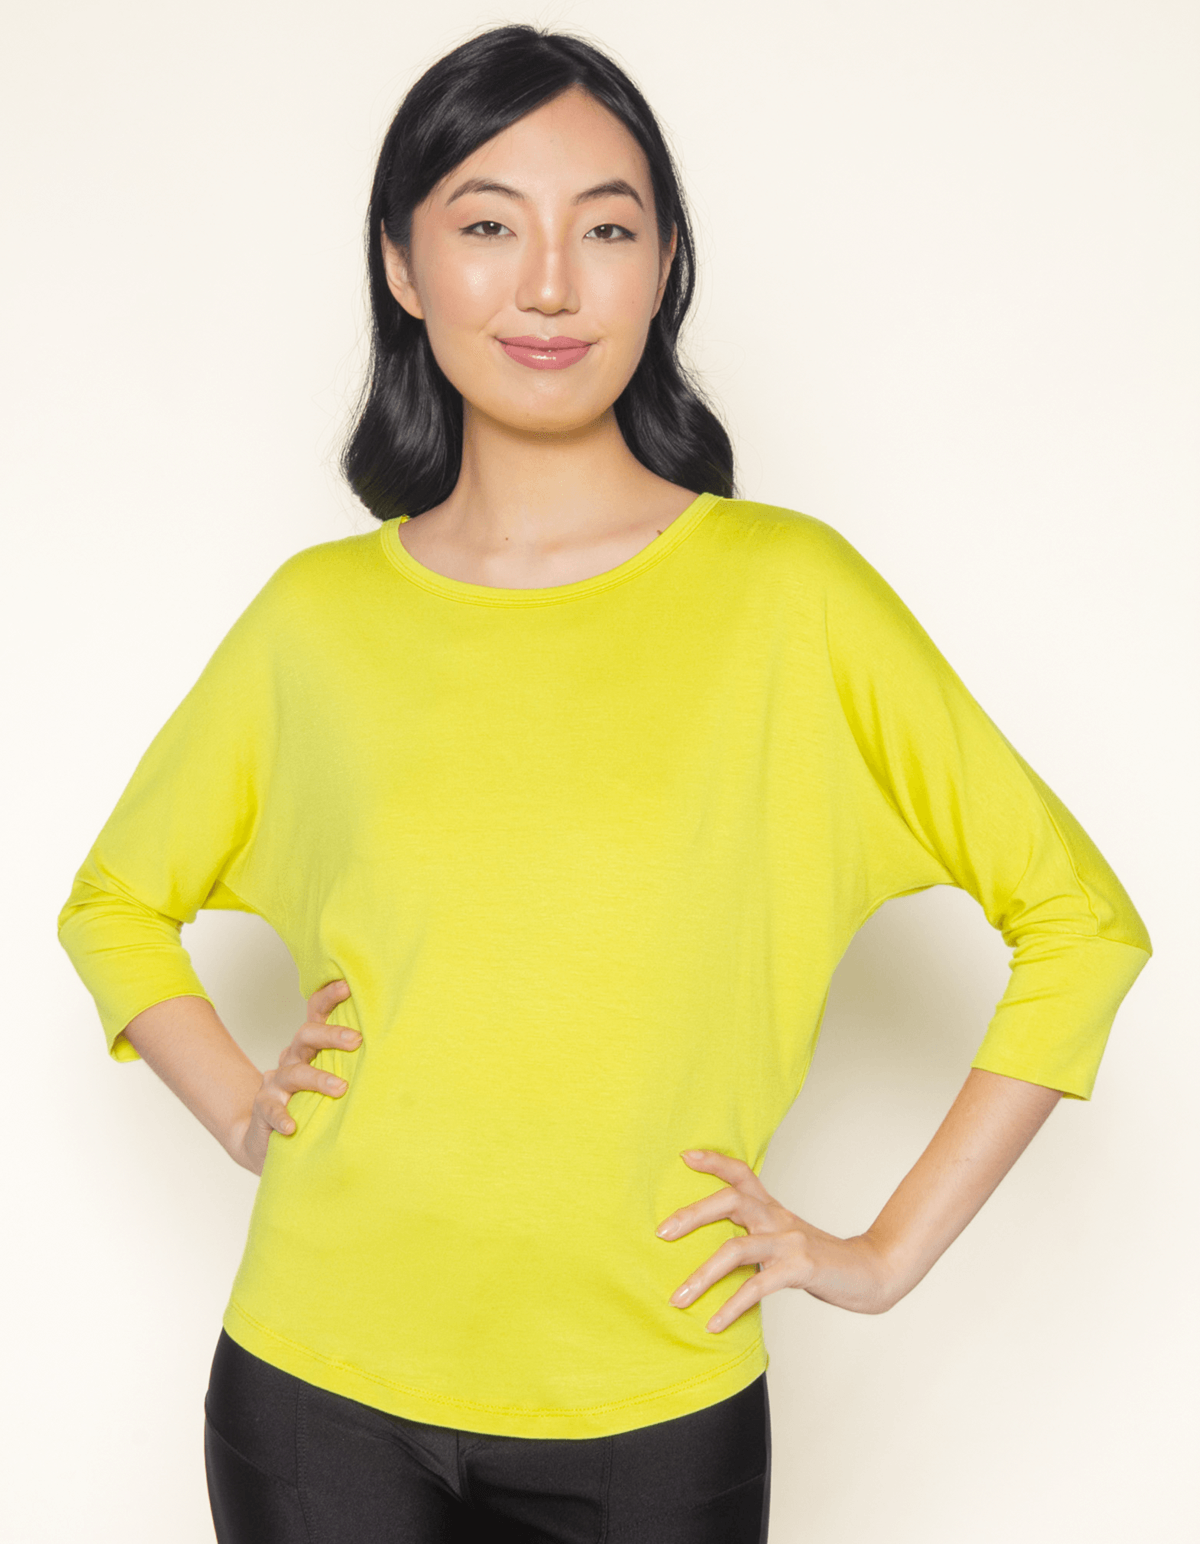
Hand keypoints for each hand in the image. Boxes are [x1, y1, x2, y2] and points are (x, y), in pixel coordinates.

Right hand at [232, 979, 359, 1175]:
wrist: (267, 1137)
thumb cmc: (310, 1101)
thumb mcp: (330, 1077)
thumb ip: (352, 1062)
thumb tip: (396, 1047)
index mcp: (310, 1047)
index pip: (316, 1013)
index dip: (328, 997)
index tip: (347, 986)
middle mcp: (292, 1058)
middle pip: (306, 1035)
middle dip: (330, 1034)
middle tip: (356, 1040)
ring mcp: (277, 1083)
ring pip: (294, 1072)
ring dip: (317, 1078)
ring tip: (340, 1089)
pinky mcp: (265, 1107)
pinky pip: (271, 1108)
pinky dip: (282, 1116)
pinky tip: (293, 1126)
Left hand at [655, 1149, 895, 1331]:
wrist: (870, 1274)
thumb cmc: (821, 1260)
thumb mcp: (785, 1240)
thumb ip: (755, 1238)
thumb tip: (713, 1253)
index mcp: (772, 1209)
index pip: (741, 1173)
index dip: (714, 1161)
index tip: (684, 1156)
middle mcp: (778, 1218)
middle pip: (730, 1201)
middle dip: (692, 1215)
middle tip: (661, 1233)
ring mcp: (790, 1242)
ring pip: (736, 1249)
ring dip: (701, 1276)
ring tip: (677, 1298)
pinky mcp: (800, 1269)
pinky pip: (757, 1287)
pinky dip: (731, 1306)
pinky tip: (714, 1323)